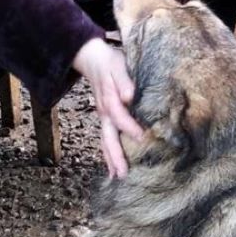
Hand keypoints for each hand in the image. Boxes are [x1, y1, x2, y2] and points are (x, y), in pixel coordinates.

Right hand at [72, 37, 143, 178]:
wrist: (93, 60)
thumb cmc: (110, 62)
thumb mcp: (118, 65)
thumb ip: (124, 80)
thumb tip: (128, 96)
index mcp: (109, 100)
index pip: (119, 117)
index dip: (130, 127)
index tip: (142, 137)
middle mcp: (104, 113)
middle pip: (108, 138)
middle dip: (115, 156)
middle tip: (122, 174)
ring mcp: (103, 117)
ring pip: (105, 141)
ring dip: (110, 159)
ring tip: (117, 177)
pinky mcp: (105, 119)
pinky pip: (105, 139)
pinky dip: (108, 154)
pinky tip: (113, 167)